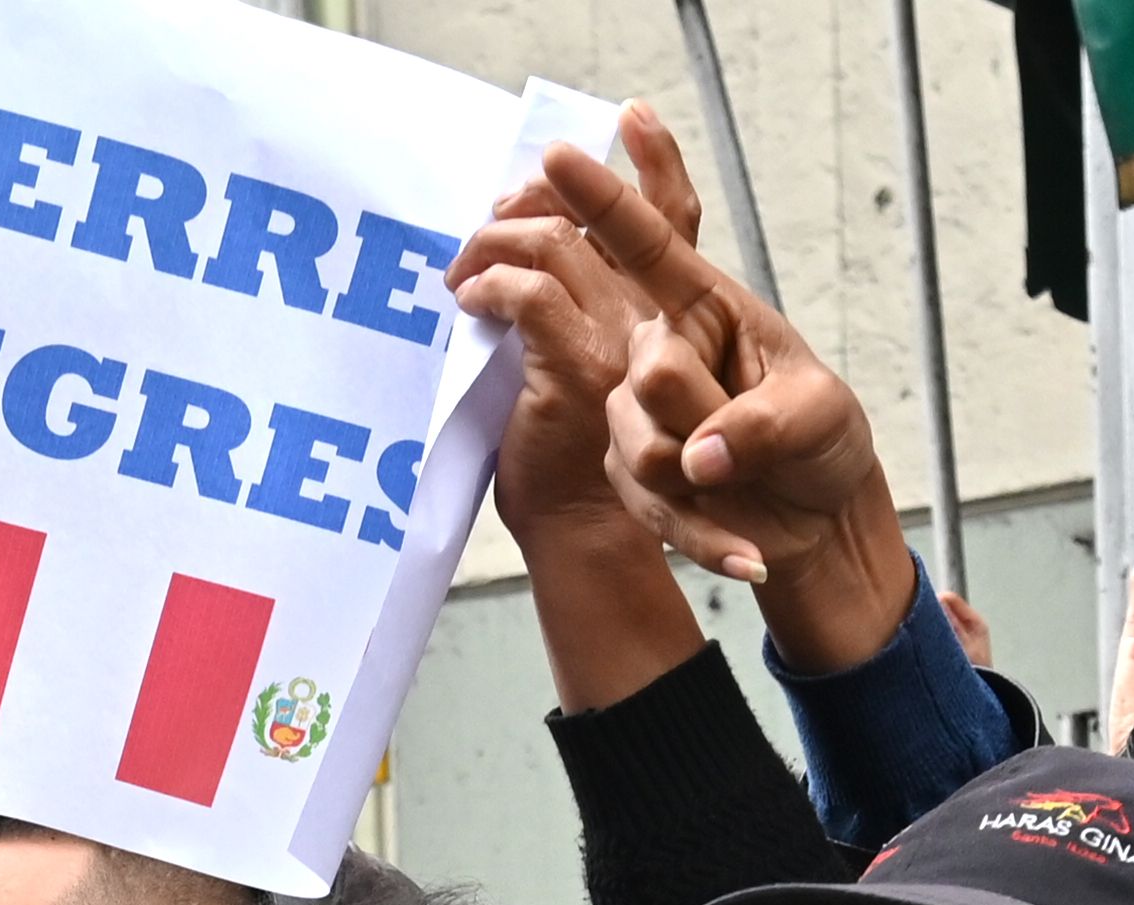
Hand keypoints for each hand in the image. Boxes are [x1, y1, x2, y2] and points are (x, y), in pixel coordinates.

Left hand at [463, 100, 699, 551]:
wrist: (585, 531)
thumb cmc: (569, 455)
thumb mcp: (577, 365)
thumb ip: (570, 311)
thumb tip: (509, 259)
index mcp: (661, 305)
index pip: (670, 209)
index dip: (647, 158)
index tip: (584, 144)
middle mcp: (651, 312)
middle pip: (592, 210)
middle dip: (525, 203)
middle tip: (483, 230)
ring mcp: (620, 336)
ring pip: (554, 241)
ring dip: (492, 244)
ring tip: (463, 276)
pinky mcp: (580, 364)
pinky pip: (532, 293)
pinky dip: (489, 286)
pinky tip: (469, 304)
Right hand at [549, 140, 910, 671]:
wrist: (815, 519)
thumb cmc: (822, 441)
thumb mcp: (818, 417)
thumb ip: (761, 424)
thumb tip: (699, 458)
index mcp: (705, 309)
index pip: (646, 245)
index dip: (603, 200)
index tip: (555, 154)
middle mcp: (660, 354)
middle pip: (648, 376)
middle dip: (701, 418)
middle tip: (748, 443)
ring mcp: (641, 419)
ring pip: (642, 448)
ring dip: (704, 485)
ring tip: (750, 488)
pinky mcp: (635, 479)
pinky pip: (651, 508)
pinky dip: (707, 539)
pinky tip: (750, 554)